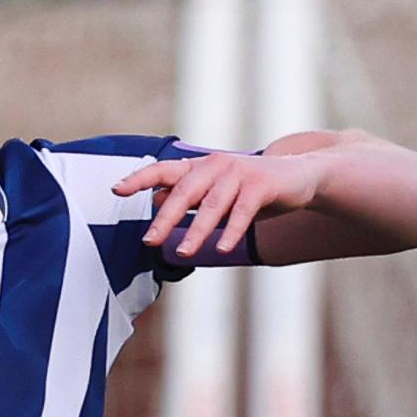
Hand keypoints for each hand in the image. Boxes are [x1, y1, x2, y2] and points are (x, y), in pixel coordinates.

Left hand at [114, 146, 323, 259]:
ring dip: (196, 231)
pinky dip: (231, 231)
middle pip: (184, 192)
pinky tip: (222, 249)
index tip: (116, 190)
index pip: (163, 170)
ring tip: (183, 252)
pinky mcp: (260, 185)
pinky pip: (242, 212)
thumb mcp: (217, 190)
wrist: (299, 175)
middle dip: (165, 218)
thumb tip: (156, 201)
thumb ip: (189, 195)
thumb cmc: (252, 187)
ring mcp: (239, 173)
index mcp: (201, 166)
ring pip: (212, 205)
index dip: (139, 179)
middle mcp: (215, 165)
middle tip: (150, 240)